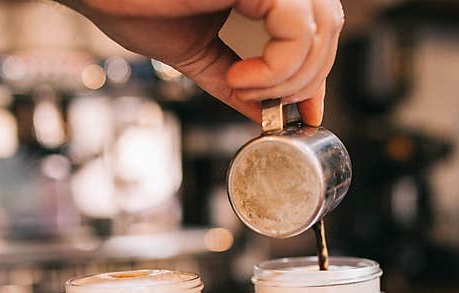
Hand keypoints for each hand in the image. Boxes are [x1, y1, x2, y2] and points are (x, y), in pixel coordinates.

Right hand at [66, 0, 344, 125]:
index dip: (317, 72)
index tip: (306, 114)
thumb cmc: (129, 2)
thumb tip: (264, 115)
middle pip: (328, 27)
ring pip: (322, 27)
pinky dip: (278, 65)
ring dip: (290, 77)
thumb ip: (235, 80)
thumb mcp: (196, 53)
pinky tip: (243, 77)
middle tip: (269, 107)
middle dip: (306, 79)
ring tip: (247, 89)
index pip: (314, 27)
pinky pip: (297, 27)